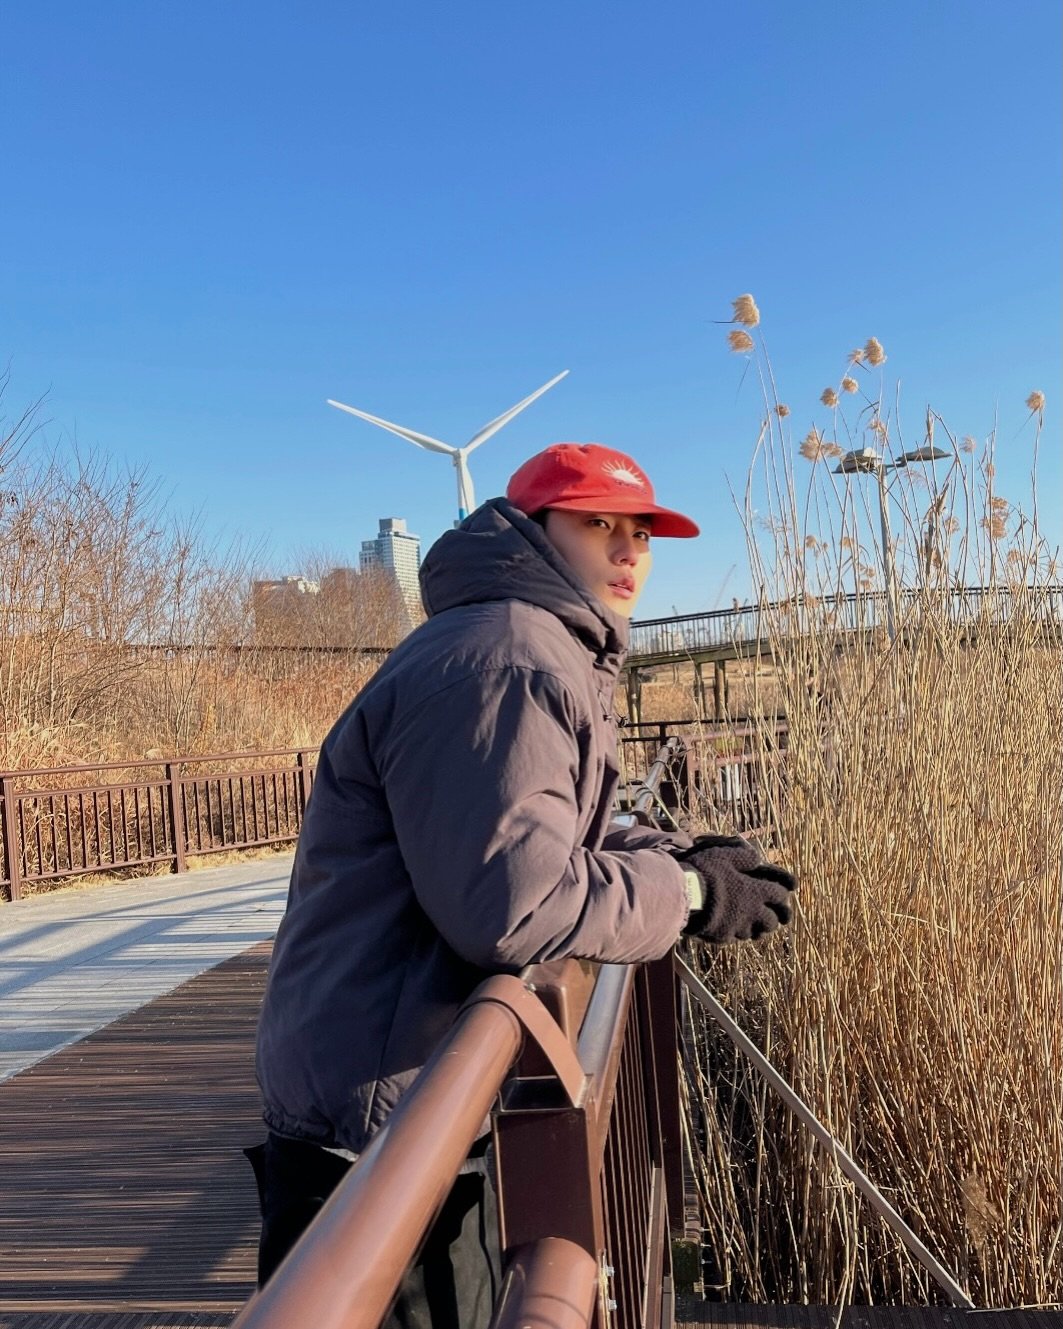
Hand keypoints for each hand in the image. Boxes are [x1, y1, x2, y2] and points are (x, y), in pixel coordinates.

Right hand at [675, 835, 796, 942]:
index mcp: (756, 891)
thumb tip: (758, 860)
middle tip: (773, 915)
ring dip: (758, 928)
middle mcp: (752, 912)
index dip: (782, 893)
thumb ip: (745, 857)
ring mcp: (738, 927)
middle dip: (775, 917)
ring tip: (754, 924)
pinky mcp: (723, 936)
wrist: (686, 895)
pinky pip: (736, 937)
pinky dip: (738, 933)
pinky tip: (733, 927)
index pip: (780, 895)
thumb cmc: (708, 872)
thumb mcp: (727, 856)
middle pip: (772, 921)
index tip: (783, 892)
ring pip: (756, 933)